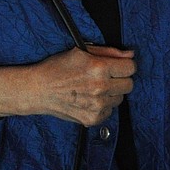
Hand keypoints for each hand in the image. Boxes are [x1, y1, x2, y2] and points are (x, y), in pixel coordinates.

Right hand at [20, 44, 135, 125]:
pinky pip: (110, 112)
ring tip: (93, 88)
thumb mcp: (81, 51)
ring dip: (111, 93)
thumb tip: (130, 54)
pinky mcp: (93, 119)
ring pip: (120, 99)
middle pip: (129, 85)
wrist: (39, 90)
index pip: (131, 67)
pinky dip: (103, 106)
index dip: (124, 65)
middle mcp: (101, 88)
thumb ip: (109, 52)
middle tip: (105, 77)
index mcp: (99, 68)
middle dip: (120, 79)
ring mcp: (97, 106)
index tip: (117, 66)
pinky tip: (89, 99)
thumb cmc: (58, 67)